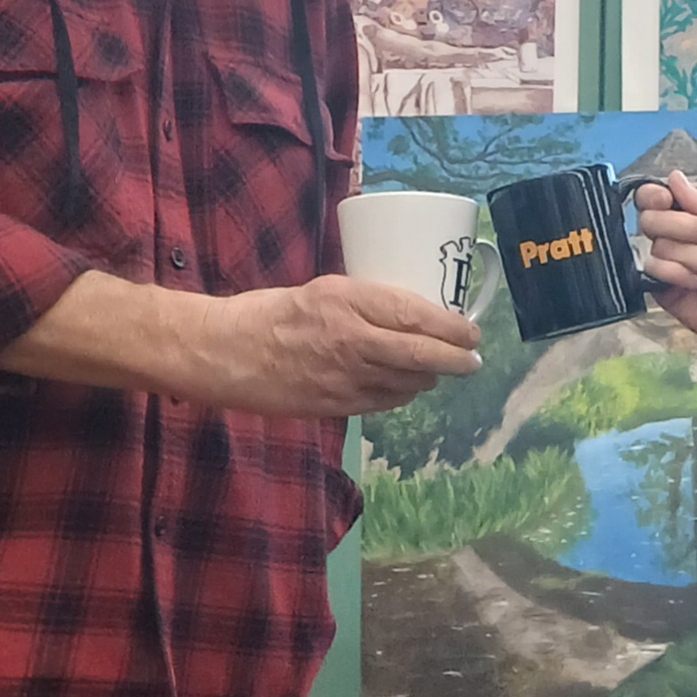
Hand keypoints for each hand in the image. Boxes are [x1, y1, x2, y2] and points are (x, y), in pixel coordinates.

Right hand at [199, 276, 481, 416]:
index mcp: (347, 302)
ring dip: (429, 379)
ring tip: (438, 371)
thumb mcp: (321, 290)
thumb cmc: (268, 312)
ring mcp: (343, 379)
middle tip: (473, 360)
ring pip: (406, 384)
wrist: (223, 353)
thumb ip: (363, 302)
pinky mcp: (334, 406)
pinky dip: (402, 395)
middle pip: (420, 356)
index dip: (451, 329)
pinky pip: (383, 403)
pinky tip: (406, 388)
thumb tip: (407, 313)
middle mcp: (351, 341)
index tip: (471, 332)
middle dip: (456, 361)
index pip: (415, 316)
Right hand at [635, 171, 696, 360]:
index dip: (653, 195)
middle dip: (683, 226)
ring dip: (692, 256)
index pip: (655, 197)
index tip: (665, 199)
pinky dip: (679, 274)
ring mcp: (665, 263)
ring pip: (657, 244)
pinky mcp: (660, 289)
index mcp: (692, 218)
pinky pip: (654, 269)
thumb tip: (672, 176)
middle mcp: (673, 237)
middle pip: (650, 217)